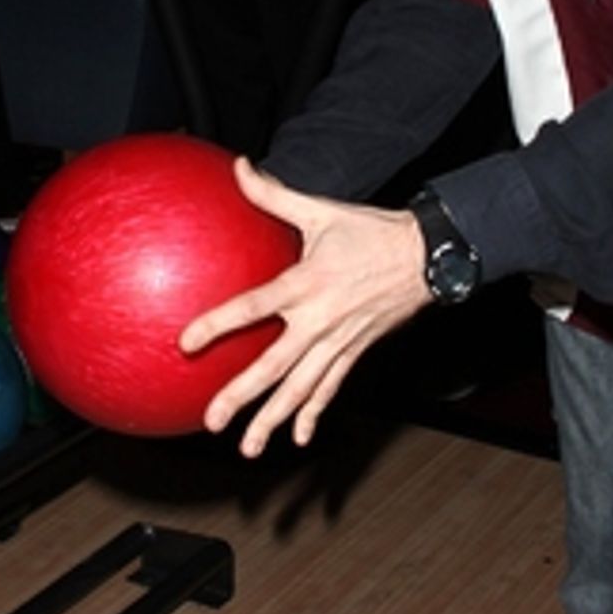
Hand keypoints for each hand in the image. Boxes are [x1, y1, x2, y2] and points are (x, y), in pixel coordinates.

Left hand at [178, 158, 429, 456]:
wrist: (426, 256)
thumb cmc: (371, 231)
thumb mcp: (321, 209)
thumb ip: (274, 194)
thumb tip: (240, 166)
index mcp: (306, 283)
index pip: (254, 307)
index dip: (219, 324)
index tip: (186, 342)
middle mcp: (320, 320)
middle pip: (274, 366)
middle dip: (241, 396)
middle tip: (212, 421)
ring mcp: (339, 341)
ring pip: (301, 388)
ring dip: (273, 420)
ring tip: (248, 447)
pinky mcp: (355, 352)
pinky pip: (331, 388)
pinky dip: (314, 414)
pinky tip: (298, 437)